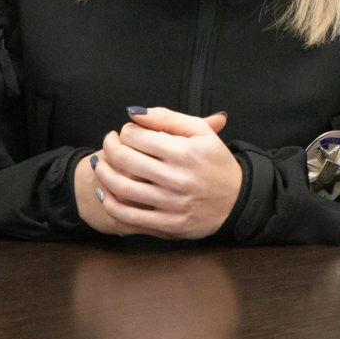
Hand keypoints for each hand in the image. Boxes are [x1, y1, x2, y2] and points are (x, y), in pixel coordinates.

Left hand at [78, 108, 239, 238]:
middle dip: (109, 147)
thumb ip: (168, 118)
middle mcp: (178, 178)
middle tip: (109, 143)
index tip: (126, 132)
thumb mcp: (201, 133)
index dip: (126, 131)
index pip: (137, 137)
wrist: (238, 200)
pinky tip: (105, 193)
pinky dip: (110, 204)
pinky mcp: (168, 225)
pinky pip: (128, 217)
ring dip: (103, 174)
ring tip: (101, 164)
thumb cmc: (217, 163)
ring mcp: (172, 204)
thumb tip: (134, 113)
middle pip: (125, 160)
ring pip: (122, 188)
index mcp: (185, 152)